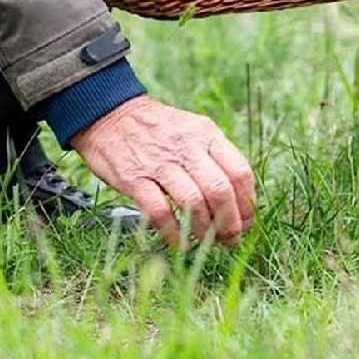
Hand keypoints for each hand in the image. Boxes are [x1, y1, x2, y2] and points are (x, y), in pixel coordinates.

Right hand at [71, 94, 255, 248]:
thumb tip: (239, 200)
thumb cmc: (159, 130)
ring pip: (194, 203)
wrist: (111, 114)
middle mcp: (187, 147)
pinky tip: (180, 243)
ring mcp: (160, 163)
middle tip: (231, 240)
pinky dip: (174, 233)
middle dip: (230, 223)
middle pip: (220, 190)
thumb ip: (214, 157)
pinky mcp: (134, 178)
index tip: (247, 222)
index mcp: (206, 134)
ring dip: (205, 231)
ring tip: (208, 244)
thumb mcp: (193, 130)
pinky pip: (160, 212)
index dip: (247, 203)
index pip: (239, 171)